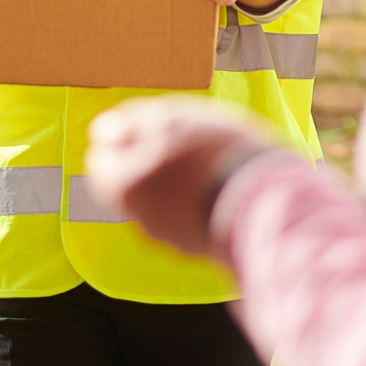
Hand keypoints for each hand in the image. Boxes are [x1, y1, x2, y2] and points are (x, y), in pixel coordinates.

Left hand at [86, 96, 266, 257]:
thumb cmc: (219, 152)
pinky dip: (189, 202)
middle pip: (128, 181)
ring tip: (204, 161)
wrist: (265, 200)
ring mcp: (165, 233)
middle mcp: (138, 213)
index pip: (101, 156)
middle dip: (144, 161)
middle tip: (177, 142)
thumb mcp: (175, 119)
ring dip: (170, 182)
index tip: (150, 125)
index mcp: (124, 182)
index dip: (125, 135)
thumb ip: (133, 123)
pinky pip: (181, 217)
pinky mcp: (192, 246)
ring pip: (156, 200)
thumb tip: (101, 130)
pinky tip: (215, 185)